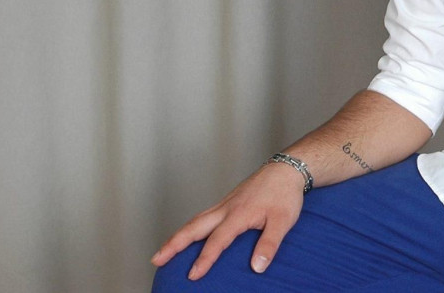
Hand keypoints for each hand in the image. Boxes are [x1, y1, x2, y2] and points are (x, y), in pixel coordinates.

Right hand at [150, 161, 305, 280]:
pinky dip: (190, 227)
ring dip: (178, 236)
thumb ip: (269, 244)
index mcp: (238, 214)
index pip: (217, 240)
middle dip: (173, 244)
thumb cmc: (284, 195)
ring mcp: (224, 204)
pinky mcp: (227, 202)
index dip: (205, 259)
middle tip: (157, 259)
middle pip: (194, 227)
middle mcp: (226, 208)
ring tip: (163, 252)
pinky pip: (203, 216)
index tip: (192, 275)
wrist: (286, 169)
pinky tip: (187, 236)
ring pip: (195, 221)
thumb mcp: (283, 221)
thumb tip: (257, 267)